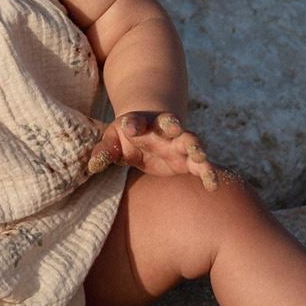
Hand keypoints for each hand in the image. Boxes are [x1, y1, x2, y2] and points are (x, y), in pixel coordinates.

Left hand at [85, 111, 217, 189]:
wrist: (151, 132)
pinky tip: (213, 186)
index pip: (137, 120)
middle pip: (171, 124)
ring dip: (195, 147)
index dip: (134, 122)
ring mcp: (178, 143)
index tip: (129, 126)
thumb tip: (93, 166)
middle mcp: (164, 130)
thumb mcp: (113, 140)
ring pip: (191, 142)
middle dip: (173, 125)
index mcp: (142, 122)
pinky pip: (201, 167)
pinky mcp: (188, 160)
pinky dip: (208, 174)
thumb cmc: (127, 136)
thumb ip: (105, 150)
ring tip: (199, 155)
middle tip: (174, 127)